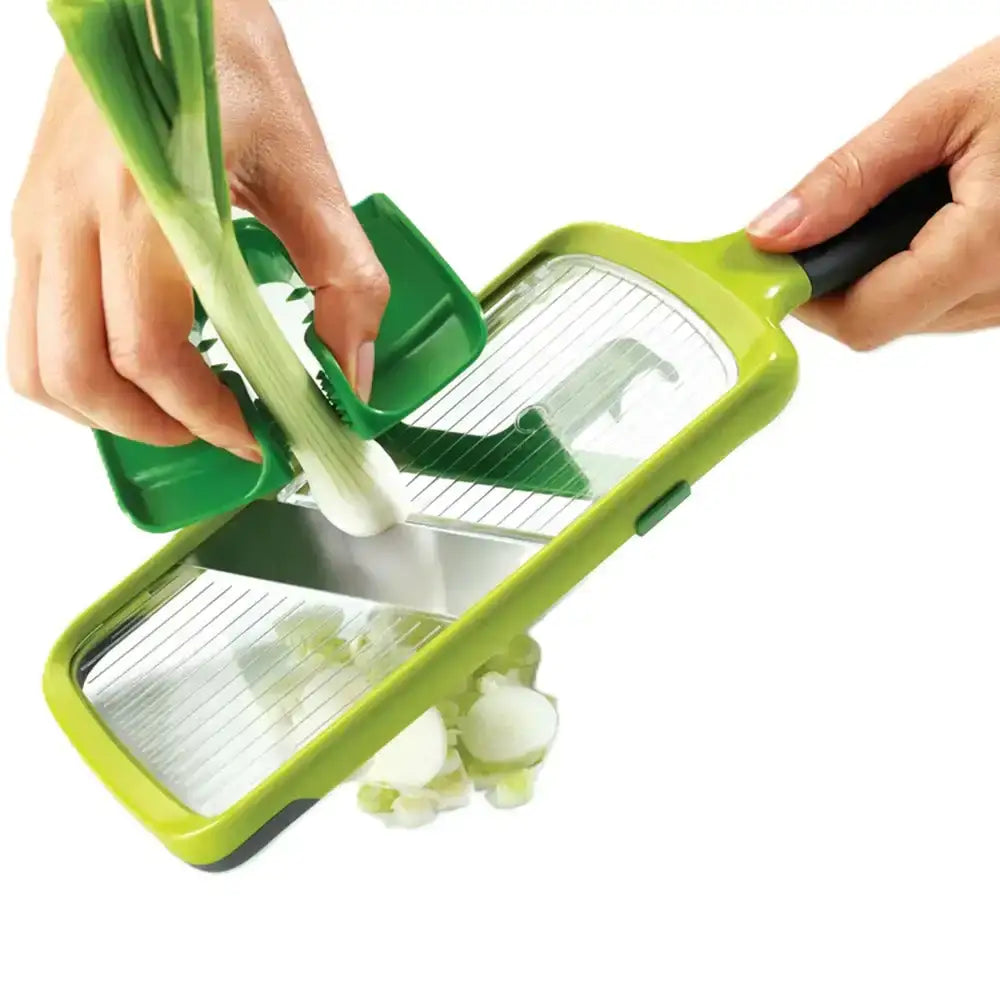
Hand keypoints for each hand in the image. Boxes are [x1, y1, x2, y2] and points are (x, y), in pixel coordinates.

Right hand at [6, 0, 387, 460]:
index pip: (150, 352)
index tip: (253, 434)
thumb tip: (351, 375)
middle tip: (215, 432)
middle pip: (79, 374)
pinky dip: (74, 372)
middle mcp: (74, 217)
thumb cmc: (229, 64)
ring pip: (36, 363)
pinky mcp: (33, 220)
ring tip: (172, 412)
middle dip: (153, 429)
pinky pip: (28, 326)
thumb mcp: (310, 173)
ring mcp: (40, 220)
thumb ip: (344, 280)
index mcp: (146, 205)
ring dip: (104, 413)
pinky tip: (133, 367)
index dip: (204, 416)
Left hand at [746, 38, 999, 350]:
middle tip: (831, 216)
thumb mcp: (938, 110)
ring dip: (875, 272)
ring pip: (905, 317)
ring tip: (897, 203)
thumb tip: (774, 232)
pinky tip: (927, 219)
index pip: (864, 319)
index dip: (808, 294)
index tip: (777, 256)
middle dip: (838, 275)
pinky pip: (938, 303)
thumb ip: (849, 179)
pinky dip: (911, 269)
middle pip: (878, 321)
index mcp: (986, 249)